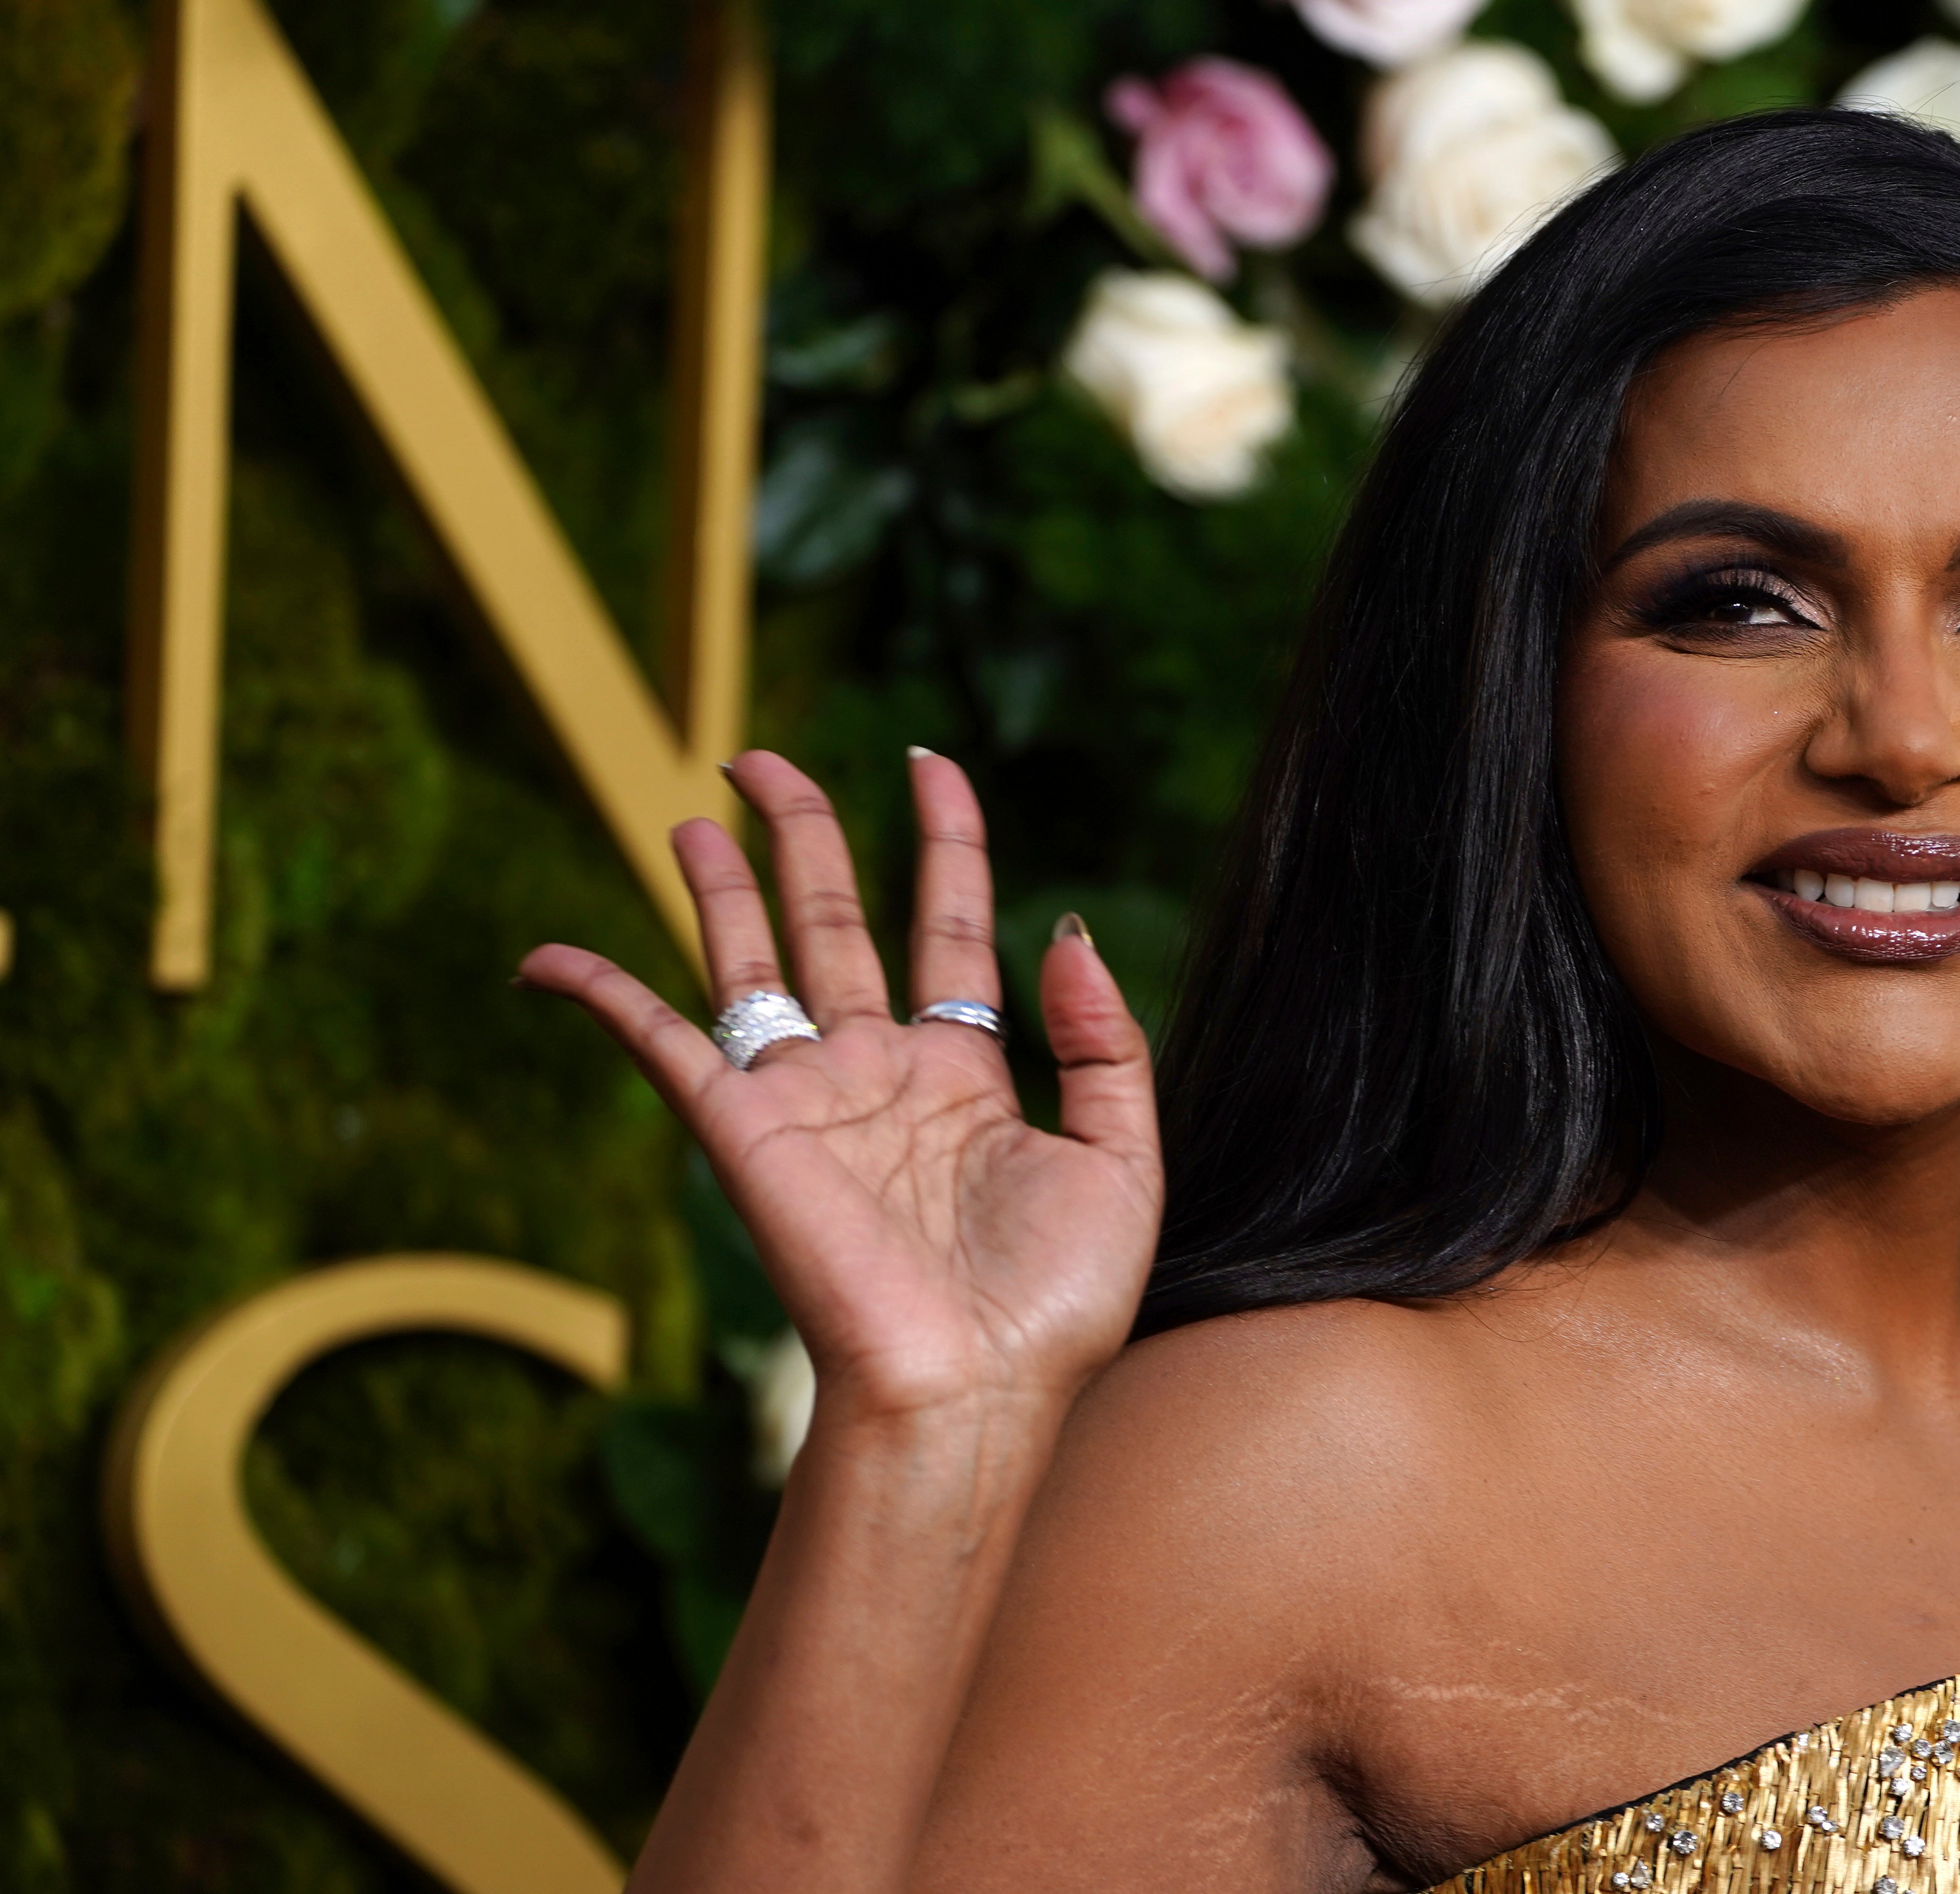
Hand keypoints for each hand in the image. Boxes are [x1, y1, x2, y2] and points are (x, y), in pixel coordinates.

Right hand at [519, 749, 1160, 1430]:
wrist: (977, 1392)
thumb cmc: (1053, 1304)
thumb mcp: (1123, 1159)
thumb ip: (1104, 1042)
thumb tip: (1068, 931)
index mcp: (966, 1073)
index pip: (949, 920)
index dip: (943, 836)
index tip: (930, 760)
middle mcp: (877, 1072)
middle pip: (833, 918)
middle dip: (801, 835)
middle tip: (761, 761)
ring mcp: (807, 1098)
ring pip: (751, 958)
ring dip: (719, 883)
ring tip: (694, 811)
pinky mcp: (743, 1132)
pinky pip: (659, 1045)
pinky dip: (602, 997)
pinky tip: (550, 959)